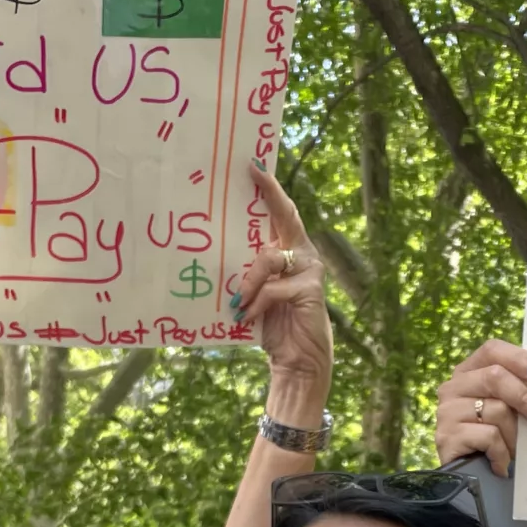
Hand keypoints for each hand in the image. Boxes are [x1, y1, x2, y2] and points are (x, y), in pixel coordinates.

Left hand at [233, 162, 332, 404]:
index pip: (280, 214)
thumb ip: (247, 272)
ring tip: (237, 303)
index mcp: (289, 252)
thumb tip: (215, 253)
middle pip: (286, 216)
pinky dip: (256, 303)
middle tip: (251, 172)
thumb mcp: (255, 294)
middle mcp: (303, 255)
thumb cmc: (273, 327)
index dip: (269, 189)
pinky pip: (272, 288)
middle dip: (270, 194)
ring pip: (268, 258)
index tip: (252, 166)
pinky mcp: (310, 290)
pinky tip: (248, 317)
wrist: (297, 361)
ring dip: (248, 281)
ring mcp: (310, 270)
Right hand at [434, 340, 526, 475]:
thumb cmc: (497, 441)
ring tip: (513, 452)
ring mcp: (446, 411)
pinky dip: (502, 453)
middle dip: (526, 398)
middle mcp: (453, 387)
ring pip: (496, 410)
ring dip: (514, 436)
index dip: (519, 359)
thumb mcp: (511, 410)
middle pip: (495, 376)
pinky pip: (489, 437)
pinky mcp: (447, 436)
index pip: (492, 350)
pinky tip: (500, 464)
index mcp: (468, 372)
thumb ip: (522, 391)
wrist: (474, 482)